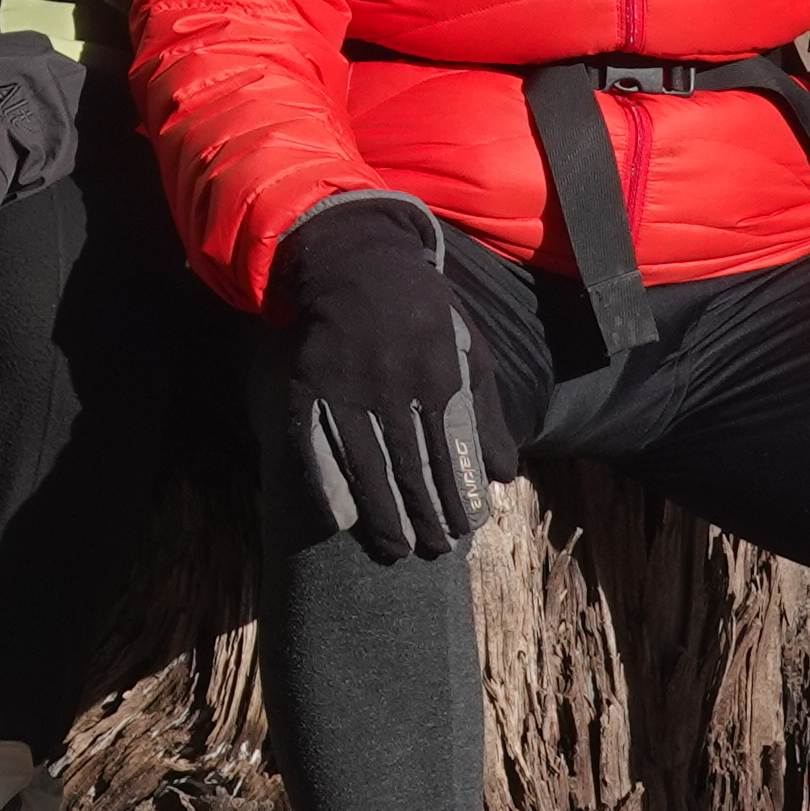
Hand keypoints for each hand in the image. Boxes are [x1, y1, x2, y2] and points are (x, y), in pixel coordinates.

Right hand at [270, 194, 486, 562]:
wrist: (356, 260)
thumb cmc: (423, 310)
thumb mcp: (469, 349)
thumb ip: (487, 412)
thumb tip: (503, 476)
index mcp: (438, 374)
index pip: (452, 455)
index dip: (459, 499)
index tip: (465, 530)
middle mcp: (393, 383)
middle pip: (411, 469)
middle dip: (426, 517)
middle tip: (434, 550)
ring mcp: (346, 385)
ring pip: (366, 467)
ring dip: (383, 516)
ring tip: (396, 549)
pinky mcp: (307, 384)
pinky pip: (315, 446)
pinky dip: (327, 487)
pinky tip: (342, 520)